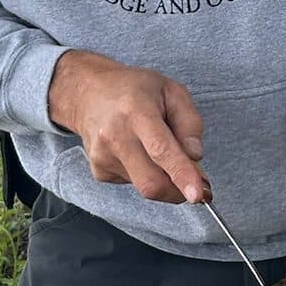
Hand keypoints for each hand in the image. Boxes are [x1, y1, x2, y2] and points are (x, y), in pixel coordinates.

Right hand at [47, 50, 207, 204]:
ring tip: (154, 147)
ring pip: (145, 186)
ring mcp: (103, 157)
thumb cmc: (135, 90)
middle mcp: (115, 136)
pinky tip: (137, 151)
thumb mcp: (171, 91)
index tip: (197, 195)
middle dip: (179, 191)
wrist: (88, 94)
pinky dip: (145, 173)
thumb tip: (195, 156)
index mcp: (136, 111)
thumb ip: (190, 122)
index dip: (181, 174)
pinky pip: (133, 183)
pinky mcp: (99, 171)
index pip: (161, 150)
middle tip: (195, 182)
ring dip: (162, 177)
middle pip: (152, 183)